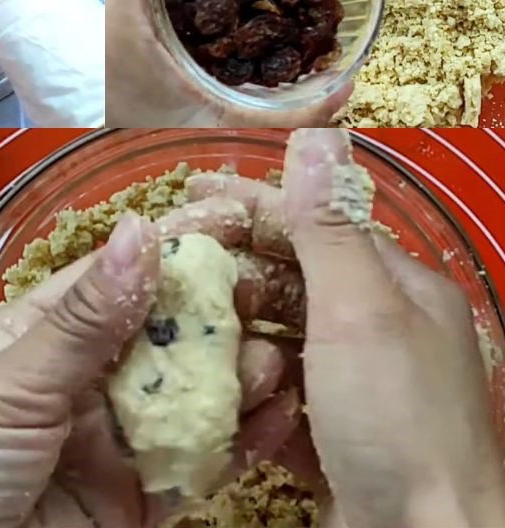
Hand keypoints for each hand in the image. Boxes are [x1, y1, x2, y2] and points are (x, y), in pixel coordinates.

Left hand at [0, 204, 303, 527]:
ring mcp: (111, 438)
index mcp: (40, 336)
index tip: (229, 217)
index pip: (115, 277)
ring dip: (235, 373)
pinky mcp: (136, 497)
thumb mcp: (8, 385)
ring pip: (187, 394)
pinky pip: (196, 462)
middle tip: (267, 287)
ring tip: (276, 356)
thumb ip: (82, 321)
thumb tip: (139, 233)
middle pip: (161, 332)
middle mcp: (82, 380)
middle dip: (214, 308)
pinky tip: (278, 416)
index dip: (170, 245)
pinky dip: (239, 440)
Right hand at [189, 128, 504, 527]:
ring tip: (178, 317)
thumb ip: (328, 227)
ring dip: (234, 326)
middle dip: (233, 265)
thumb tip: (318, 135)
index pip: (314, 223)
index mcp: (394, 287)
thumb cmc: (395, 420)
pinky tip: (207, 378)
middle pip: (292, 279)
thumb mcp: (358, 309)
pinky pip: (278, 390)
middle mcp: (378, 328)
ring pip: (279, 335)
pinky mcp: (332, 433)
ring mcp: (355, 385)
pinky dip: (247, 382)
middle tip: (173, 257)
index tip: (193, 188)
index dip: (252, 201)